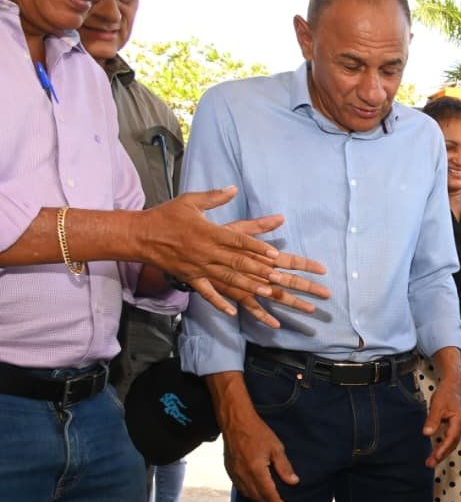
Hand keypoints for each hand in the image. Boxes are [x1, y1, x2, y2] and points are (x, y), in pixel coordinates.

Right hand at [144, 187, 329, 327]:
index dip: (258, 247)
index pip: (238, 240)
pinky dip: (219, 303)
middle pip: (237, 262)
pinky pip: (206, 292)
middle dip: (260, 270)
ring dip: (248, 286)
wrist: (139, 235)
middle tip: (280, 278)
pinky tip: (233, 313)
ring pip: (227, 278)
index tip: (275, 254)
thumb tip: (233, 188)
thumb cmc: (166, 216)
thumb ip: (214, 197)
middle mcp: (205, 251)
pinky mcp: (189, 277)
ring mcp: (197, 266)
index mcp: (208, 232)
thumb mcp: (190, 201)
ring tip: (267, 293)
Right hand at [222, 410, 296, 501]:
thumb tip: (293, 482)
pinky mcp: (229, 470)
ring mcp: (234, 473)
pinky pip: (239, 487)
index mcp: (256, 470)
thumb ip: (284, 467)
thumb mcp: (276, 448)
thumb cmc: (257, 432)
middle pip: (256, 496)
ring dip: (257, 500)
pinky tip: (254, 493)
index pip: (268, 493)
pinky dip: (247, 493)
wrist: (236, 422)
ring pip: (246, 493)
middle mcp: (243, 475)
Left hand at [423, 350, 460, 467]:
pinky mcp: (455, 425)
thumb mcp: (437, 405)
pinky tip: (436, 449)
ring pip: (451, 442)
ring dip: (442, 452)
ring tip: (431, 460)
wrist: (453, 383)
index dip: (442, 450)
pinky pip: (450, 438)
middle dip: (441, 455)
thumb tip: (427, 434)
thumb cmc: (446, 393)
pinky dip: (443, 445)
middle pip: (452, 444)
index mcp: (459, 421)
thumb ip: (433, 420)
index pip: (450, 439)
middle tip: (430, 463)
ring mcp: (459, 426)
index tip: (434, 458)